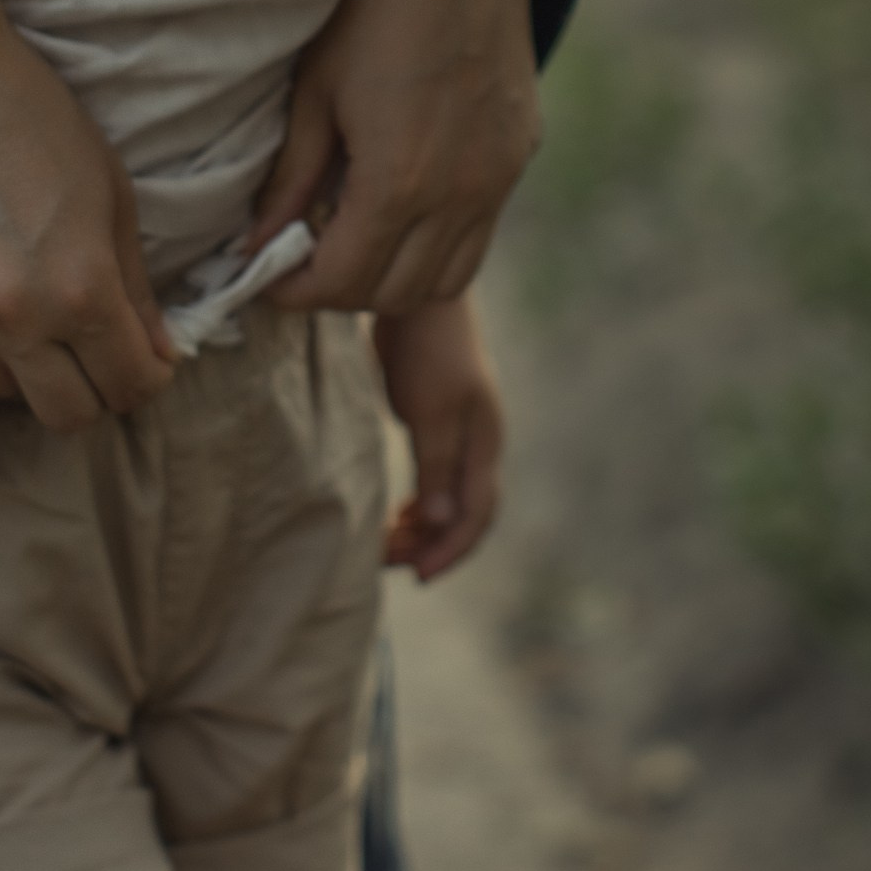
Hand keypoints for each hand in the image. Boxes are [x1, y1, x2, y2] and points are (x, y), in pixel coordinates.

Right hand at [0, 0, 174, 429]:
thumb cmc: (36, 124)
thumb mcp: (112, 196)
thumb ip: (135, 289)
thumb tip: (158, 355)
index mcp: (80, 290)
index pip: (128, 388)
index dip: (145, 379)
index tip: (142, 362)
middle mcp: (12, 319)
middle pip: (65, 416)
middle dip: (92, 392)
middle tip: (93, 357)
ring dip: (25, 369)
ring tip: (28, 316)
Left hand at [255, 0, 539, 315]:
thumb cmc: (374, 4)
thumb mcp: (314, 90)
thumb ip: (289, 180)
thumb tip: (255, 246)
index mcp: (399, 179)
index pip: (342, 281)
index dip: (294, 291)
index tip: (264, 274)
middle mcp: (459, 194)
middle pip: (393, 294)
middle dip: (338, 291)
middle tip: (299, 260)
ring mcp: (497, 180)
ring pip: (444, 280)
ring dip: (391, 279)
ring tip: (351, 241)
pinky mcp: (518, 158)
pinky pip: (477, 237)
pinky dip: (434, 248)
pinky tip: (399, 209)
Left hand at [376, 297, 503, 581]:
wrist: (418, 296)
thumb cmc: (427, 349)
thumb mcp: (431, 410)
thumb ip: (436, 465)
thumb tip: (441, 520)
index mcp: (485, 442)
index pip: (477, 514)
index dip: (450, 550)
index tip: (416, 575)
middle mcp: (479, 442)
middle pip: (465, 513)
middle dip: (432, 544)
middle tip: (389, 562)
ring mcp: (461, 430)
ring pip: (448, 498)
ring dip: (421, 526)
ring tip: (386, 543)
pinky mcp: (438, 419)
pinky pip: (435, 478)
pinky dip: (417, 503)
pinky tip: (395, 513)